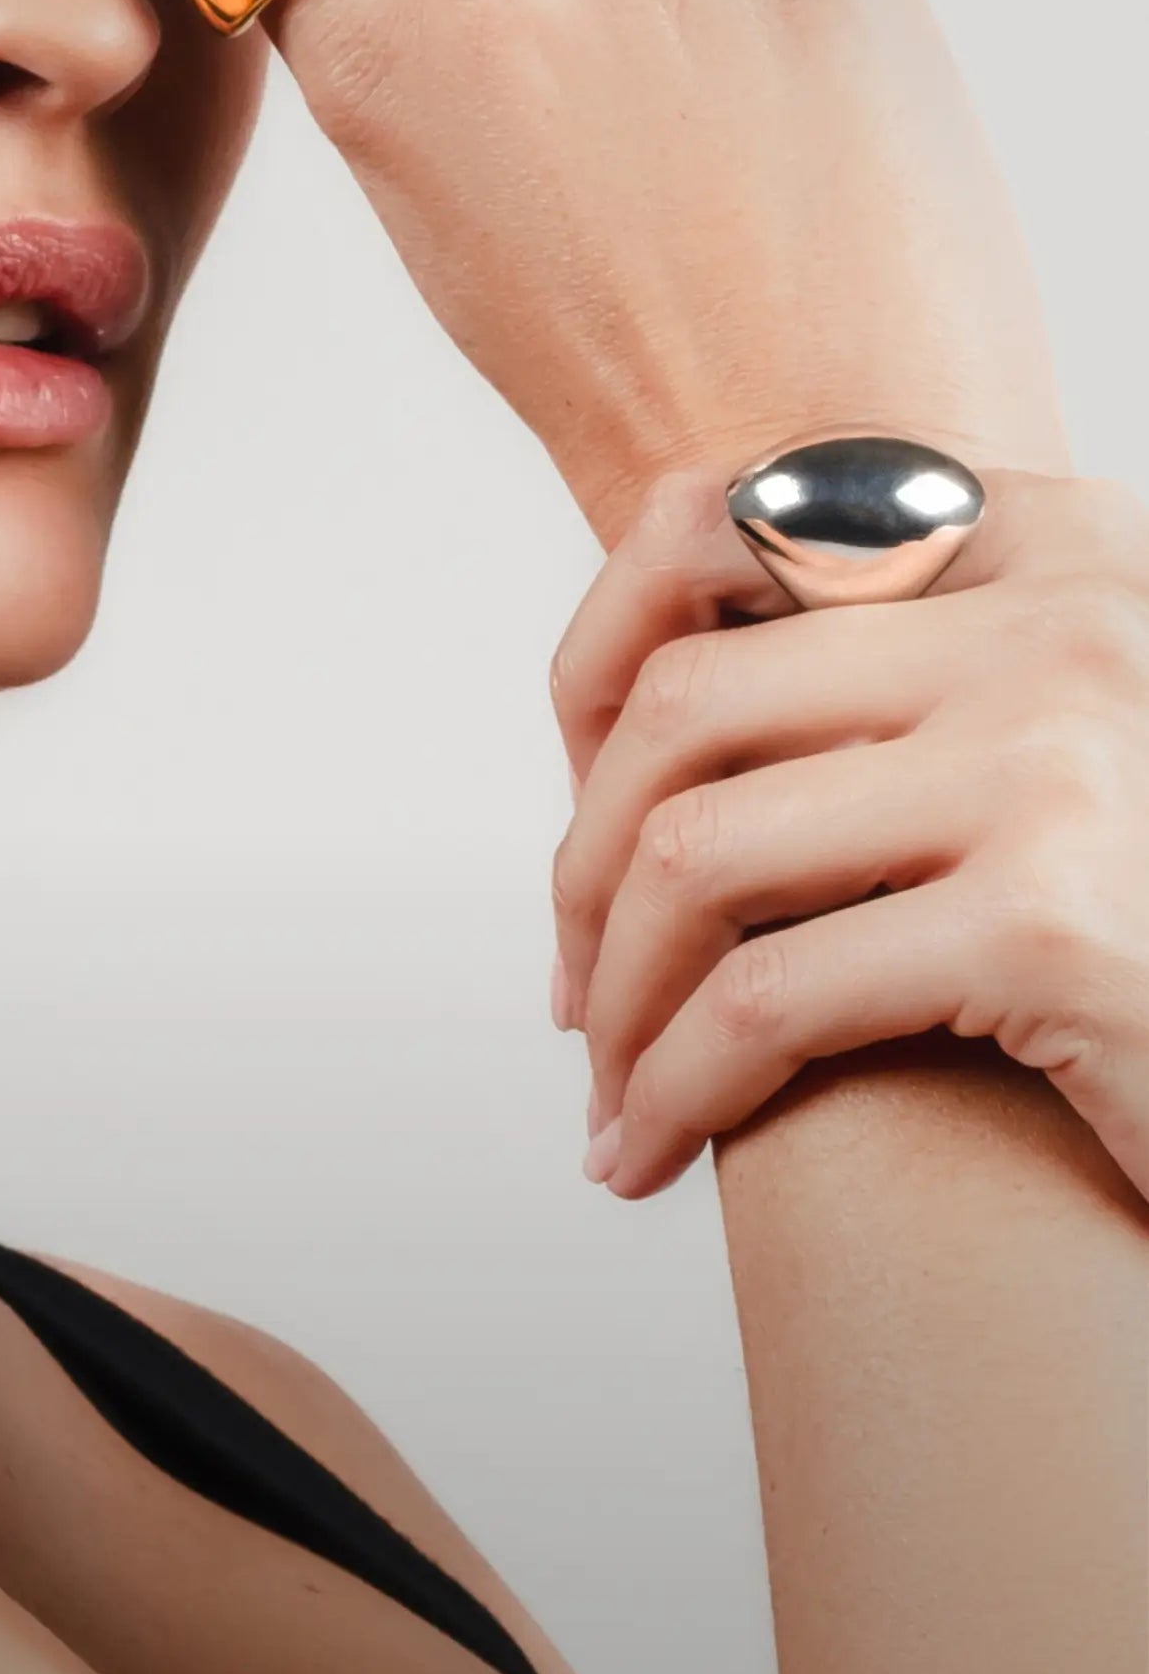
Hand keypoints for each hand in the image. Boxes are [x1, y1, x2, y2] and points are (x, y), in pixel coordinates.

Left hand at [547, 464, 1148, 1204]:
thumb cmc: (1138, 933)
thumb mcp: (1029, 758)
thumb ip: (882, 692)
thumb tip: (614, 723)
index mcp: (1053, 544)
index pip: (719, 521)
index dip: (599, 667)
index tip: (591, 807)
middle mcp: (1066, 620)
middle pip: (686, 704)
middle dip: (591, 864)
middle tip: (580, 988)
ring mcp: (1060, 762)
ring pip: (698, 855)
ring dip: (619, 996)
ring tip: (612, 1090)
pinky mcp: (1051, 927)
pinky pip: (762, 1005)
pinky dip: (674, 1091)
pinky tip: (646, 1152)